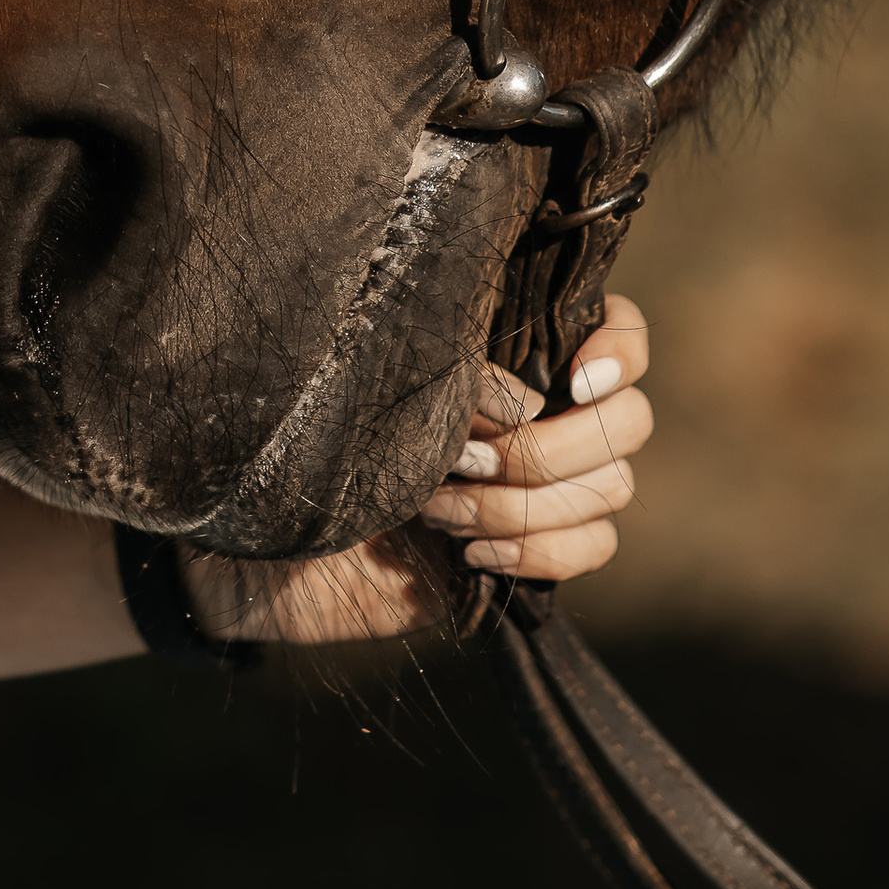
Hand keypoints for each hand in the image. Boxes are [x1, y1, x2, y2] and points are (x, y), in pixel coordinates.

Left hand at [190, 295, 656, 647]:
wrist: (259, 546)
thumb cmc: (306, 440)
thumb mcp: (377, 386)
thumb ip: (460, 373)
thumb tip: (531, 397)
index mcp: (511, 355)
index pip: (620, 335)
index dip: (621, 353)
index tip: (576, 379)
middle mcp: (539, 414)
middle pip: (629, 424)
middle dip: (551, 448)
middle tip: (462, 457)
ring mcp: (540, 487)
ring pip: (611, 492)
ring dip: (525, 503)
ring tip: (437, 510)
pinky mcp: (528, 553)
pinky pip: (590, 550)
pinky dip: (539, 551)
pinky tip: (472, 552)